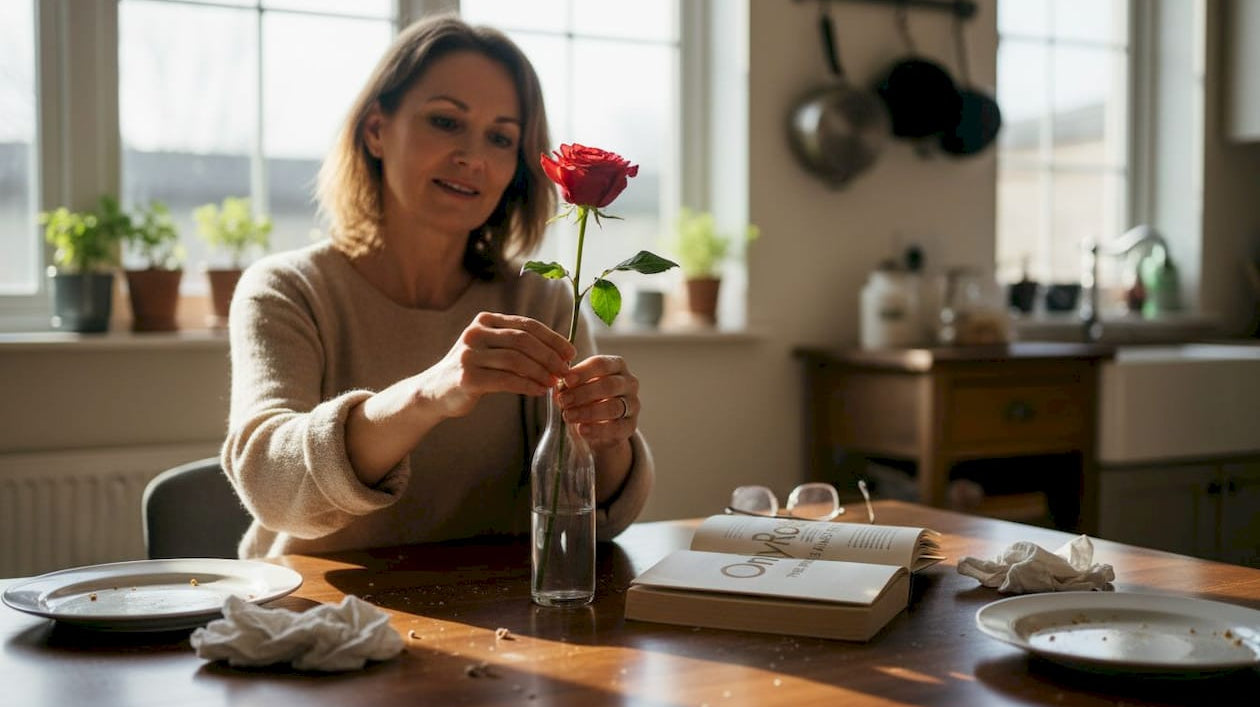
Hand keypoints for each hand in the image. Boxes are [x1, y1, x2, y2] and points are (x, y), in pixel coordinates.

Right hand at [418, 312, 574, 418]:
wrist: (435, 391)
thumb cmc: (474, 370)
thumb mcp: (492, 349)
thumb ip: (517, 345)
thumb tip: (560, 352)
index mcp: (485, 321)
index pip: (527, 325)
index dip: (552, 339)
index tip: (570, 353)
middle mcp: (475, 333)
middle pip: (523, 341)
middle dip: (549, 356)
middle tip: (566, 371)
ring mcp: (469, 354)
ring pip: (516, 360)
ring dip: (540, 372)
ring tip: (554, 383)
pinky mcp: (467, 377)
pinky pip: (505, 380)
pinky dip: (527, 385)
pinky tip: (539, 391)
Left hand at [557, 355, 638, 449]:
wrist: (599, 424)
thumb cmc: (587, 396)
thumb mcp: (577, 386)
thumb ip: (569, 384)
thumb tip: (560, 385)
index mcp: (616, 365)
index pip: (601, 364)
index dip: (583, 372)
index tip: (566, 380)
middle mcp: (629, 382)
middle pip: (609, 385)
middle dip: (583, 394)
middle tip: (563, 401)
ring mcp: (633, 404)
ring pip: (613, 407)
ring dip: (588, 412)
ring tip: (568, 416)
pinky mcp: (631, 426)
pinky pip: (617, 428)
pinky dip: (598, 430)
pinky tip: (582, 430)